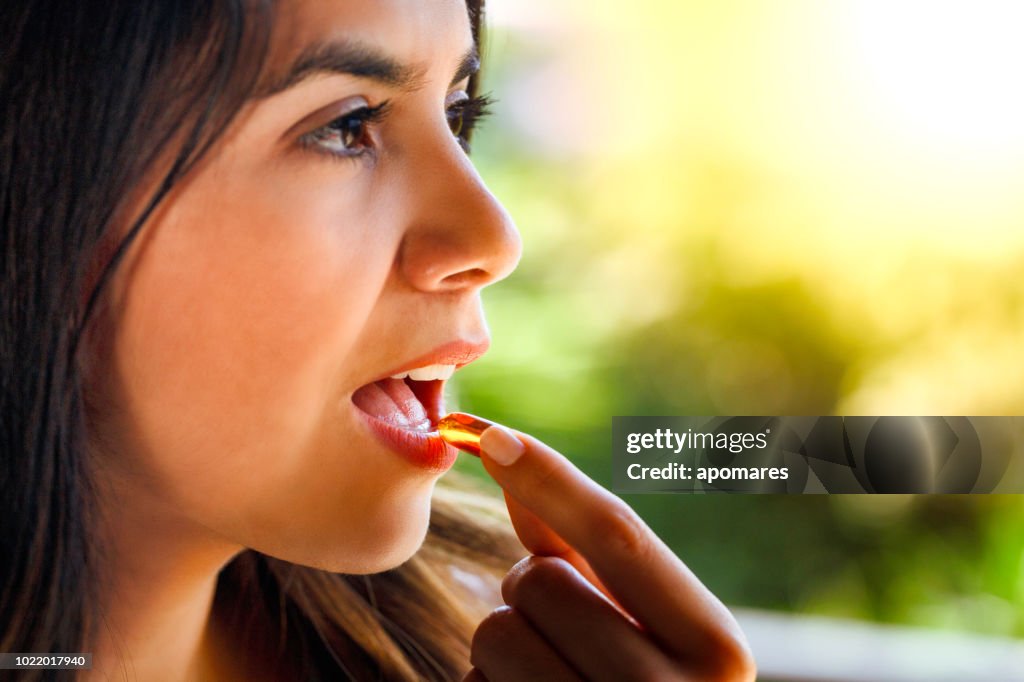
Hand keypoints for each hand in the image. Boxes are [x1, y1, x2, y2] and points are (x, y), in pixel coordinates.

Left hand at [463, 425, 755, 681]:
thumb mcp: (643, 628)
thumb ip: (586, 550)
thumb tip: (517, 464)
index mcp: (718, 648)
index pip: (620, 534)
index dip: (550, 475)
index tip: (490, 431)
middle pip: (540, 581)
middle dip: (530, 590)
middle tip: (564, 631)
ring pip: (495, 632)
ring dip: (502, 643)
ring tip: (547, 675)